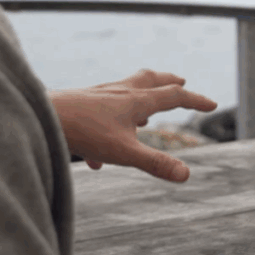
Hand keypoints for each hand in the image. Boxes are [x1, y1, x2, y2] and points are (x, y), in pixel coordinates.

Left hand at [48, 69, 216, 182]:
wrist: (43, 115)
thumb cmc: (83, 131)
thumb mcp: (124, 152)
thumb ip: (155, 163)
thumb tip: (186, 175)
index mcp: (137, 101)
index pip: (174, 96)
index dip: (195, 101)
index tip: (211, 104)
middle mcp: (121, 92)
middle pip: (152, 80)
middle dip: (169, 82)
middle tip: (181, 81)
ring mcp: (100, 94)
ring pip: (127, 89)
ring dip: (142, 95)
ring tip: (146, 112)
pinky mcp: (81, 102)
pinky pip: (103, 108)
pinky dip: (111, 123)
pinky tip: (98, 157)